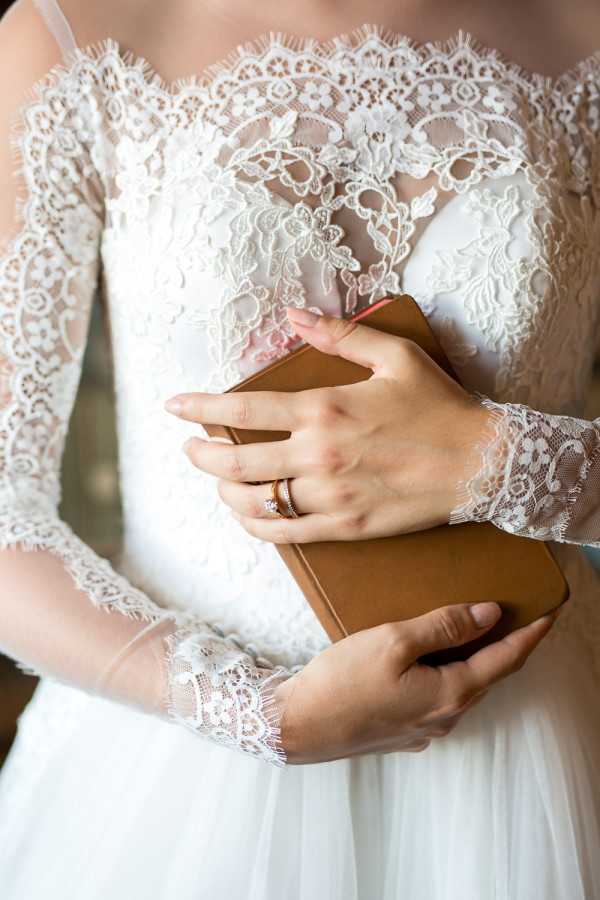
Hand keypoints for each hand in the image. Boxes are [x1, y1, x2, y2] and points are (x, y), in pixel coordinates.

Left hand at [165, 306, 488, 543]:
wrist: (483, 462)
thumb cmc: (440, 405)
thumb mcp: (394, 355)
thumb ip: (339, 334)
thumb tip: (291, 316)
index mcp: (323, 410)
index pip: (241, 412)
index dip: (199, 409)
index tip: (175, 407)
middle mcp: (317, 456)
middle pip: (234, 464)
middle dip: (200, 457)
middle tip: (189, 450)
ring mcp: (329, 496)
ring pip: (253, 502)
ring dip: (223, 493)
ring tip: (217, 482)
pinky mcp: (345, 527)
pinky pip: (285, 533)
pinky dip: (256, 526)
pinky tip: (248, 516)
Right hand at [272, 601, 559, 763]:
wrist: (299, 726)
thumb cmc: (342, 681)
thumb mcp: (394, 641)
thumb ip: (444, 626)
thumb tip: (489, 615)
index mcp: (450, 693)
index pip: (505, 659)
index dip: (530, 635)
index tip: (551, 613)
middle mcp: (445, 717)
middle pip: (487, 674)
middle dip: (506, 645)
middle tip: (519, 614)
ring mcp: (424, 729)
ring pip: (463, 686)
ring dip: (475, 658)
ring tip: (478, 628)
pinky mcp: (404, 731)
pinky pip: (440, 696)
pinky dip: (449, 671)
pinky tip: (434, 656)